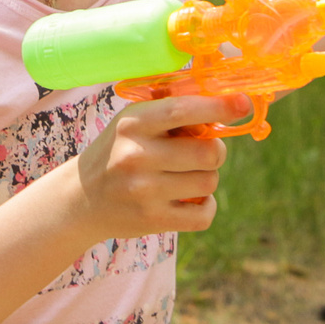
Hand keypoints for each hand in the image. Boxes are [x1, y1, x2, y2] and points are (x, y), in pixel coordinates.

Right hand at [73, 95, 248, 238]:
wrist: (81, 199)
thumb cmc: (118, 152)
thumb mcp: (133, 123)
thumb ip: (173, 112)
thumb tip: (226, 106)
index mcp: (133, 124)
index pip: (183, 110)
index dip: (218, 106)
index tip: (243, 103)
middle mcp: (136, 156)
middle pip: (208, 152)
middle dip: (216, 150)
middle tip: (204, 151)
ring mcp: (144, 191)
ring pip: (209, 181)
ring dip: (208, 177)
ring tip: (189, 175)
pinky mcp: (151, 220)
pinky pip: (204, 214)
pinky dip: (206, 206)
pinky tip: (193, 200)